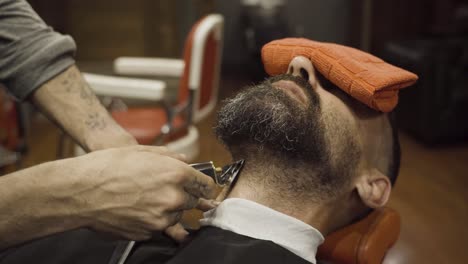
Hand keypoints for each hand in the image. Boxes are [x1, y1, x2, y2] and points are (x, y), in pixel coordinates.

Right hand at [68, 145, 216, 240]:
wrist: (79, 191)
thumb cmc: (107, 167)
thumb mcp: (141, 151)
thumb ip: (169, 156)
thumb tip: (183, 160)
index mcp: (175, 174)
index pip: (206, 184)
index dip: (204, 185)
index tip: (203, 187)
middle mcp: (172, 197)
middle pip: (193, 202)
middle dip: (185, 195)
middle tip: (169, 190)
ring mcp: (161, 218)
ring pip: (177, 216)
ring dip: (170, 209)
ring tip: (149, 198)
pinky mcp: (148, 232)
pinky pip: (160, 227)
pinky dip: (155, 220)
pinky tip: (140, 210)